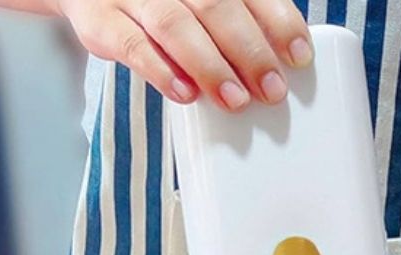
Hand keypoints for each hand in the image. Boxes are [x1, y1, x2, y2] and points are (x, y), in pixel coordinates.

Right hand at [56, 0, 311, 108]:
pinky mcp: (100, 19)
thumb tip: (281, 67)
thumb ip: (237, 22)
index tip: (300, 56)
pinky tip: (185, 94)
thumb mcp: (202, 5)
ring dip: (210, 66)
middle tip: (271, 91)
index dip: (279, 21)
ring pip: (175, 25)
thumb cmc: (163, 4)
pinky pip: (131, 45)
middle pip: (217, 6)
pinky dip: (161, 71)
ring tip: (235, 100)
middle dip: (249, 51)